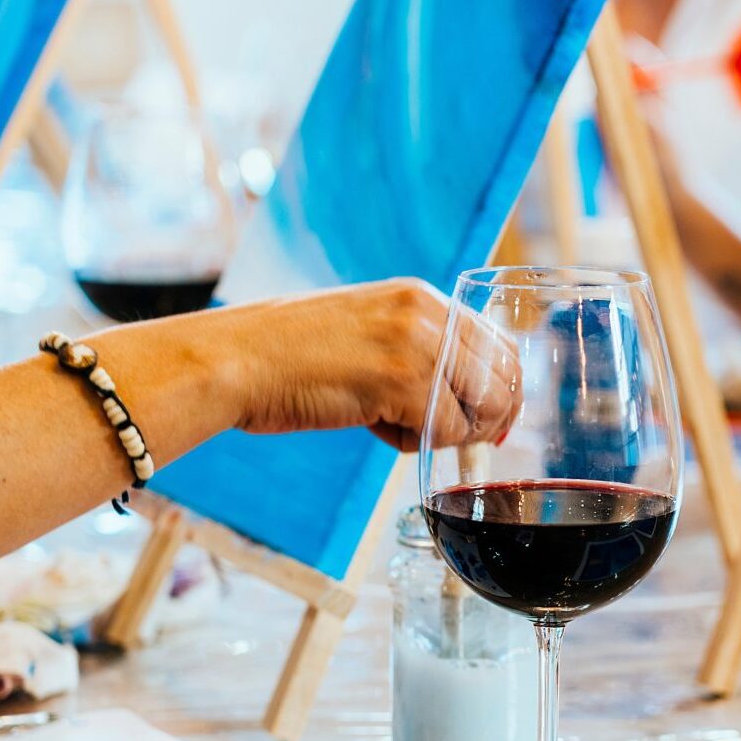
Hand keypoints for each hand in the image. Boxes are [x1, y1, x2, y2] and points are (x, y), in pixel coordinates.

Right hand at [221, 279, 519, 450]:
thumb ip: (417, 348)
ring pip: (481, 408)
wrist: (237, 359)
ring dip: (450, 432)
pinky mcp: (404, 383)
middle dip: (488, 418)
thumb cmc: (289, 356)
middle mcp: (429, 314)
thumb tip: (465, 397)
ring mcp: (420, 346)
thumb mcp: (368, 331)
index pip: (500, 343)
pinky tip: (372, 426)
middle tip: (454, 438)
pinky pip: (444, 432)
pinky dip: (413, 443)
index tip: (486, 419)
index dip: (502, 389)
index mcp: (422, 297)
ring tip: (397, 425)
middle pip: (504, 377)